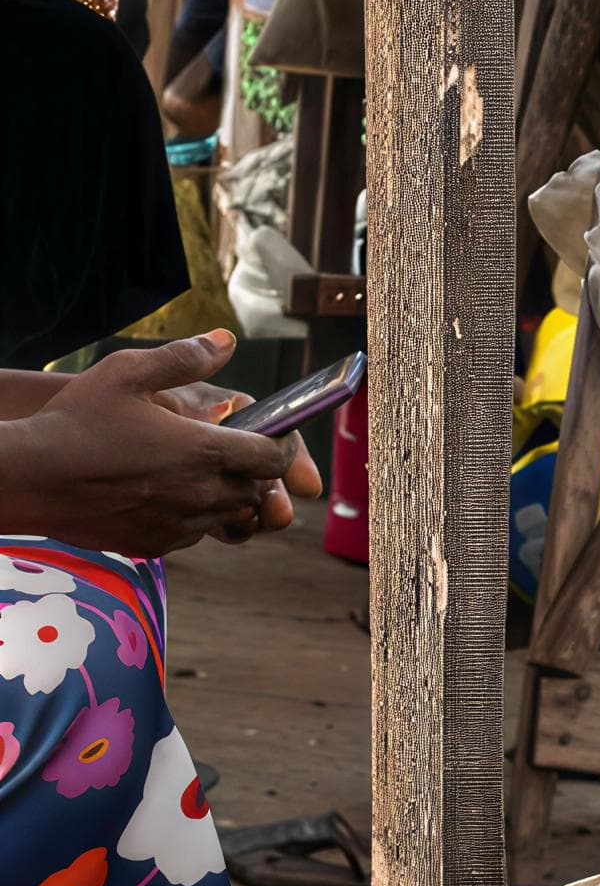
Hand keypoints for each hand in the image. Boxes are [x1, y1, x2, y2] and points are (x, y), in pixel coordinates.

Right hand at [1, 333, 319, 556]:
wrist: (28, 478)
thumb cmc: (75, 421)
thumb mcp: (126, 372)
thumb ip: (183, 357)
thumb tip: (225, 340)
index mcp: (205, 451)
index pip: (275, 458)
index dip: (285, 445)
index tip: (277, 434)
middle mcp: (201, 494)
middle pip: (257, 489)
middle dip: (257, 471)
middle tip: (240, 451)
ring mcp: (179, 525)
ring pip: (229, 515)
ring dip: (228, 496)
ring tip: (204, 472)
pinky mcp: (154, 545)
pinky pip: (194, 534)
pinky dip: (195, 517)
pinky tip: (169, 495)